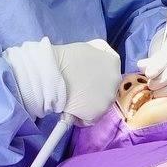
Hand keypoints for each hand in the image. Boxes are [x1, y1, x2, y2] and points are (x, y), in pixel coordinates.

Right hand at [3, 37, 120, 122]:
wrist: (51, 75)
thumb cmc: (65, 58)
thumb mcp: (87, 48)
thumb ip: (98, 56)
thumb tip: (96, 66)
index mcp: (113, 62)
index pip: (110, 67)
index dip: (98, 71)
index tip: (87, 73)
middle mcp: (115, 81)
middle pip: (107, 86)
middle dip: (96, 87)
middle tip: (80, 86)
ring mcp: (108, 99)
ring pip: (100, 103)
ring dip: (90, 102)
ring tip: (73, 97)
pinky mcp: (97, 114)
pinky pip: (90, 117)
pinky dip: (82, 115)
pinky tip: (71, 108)